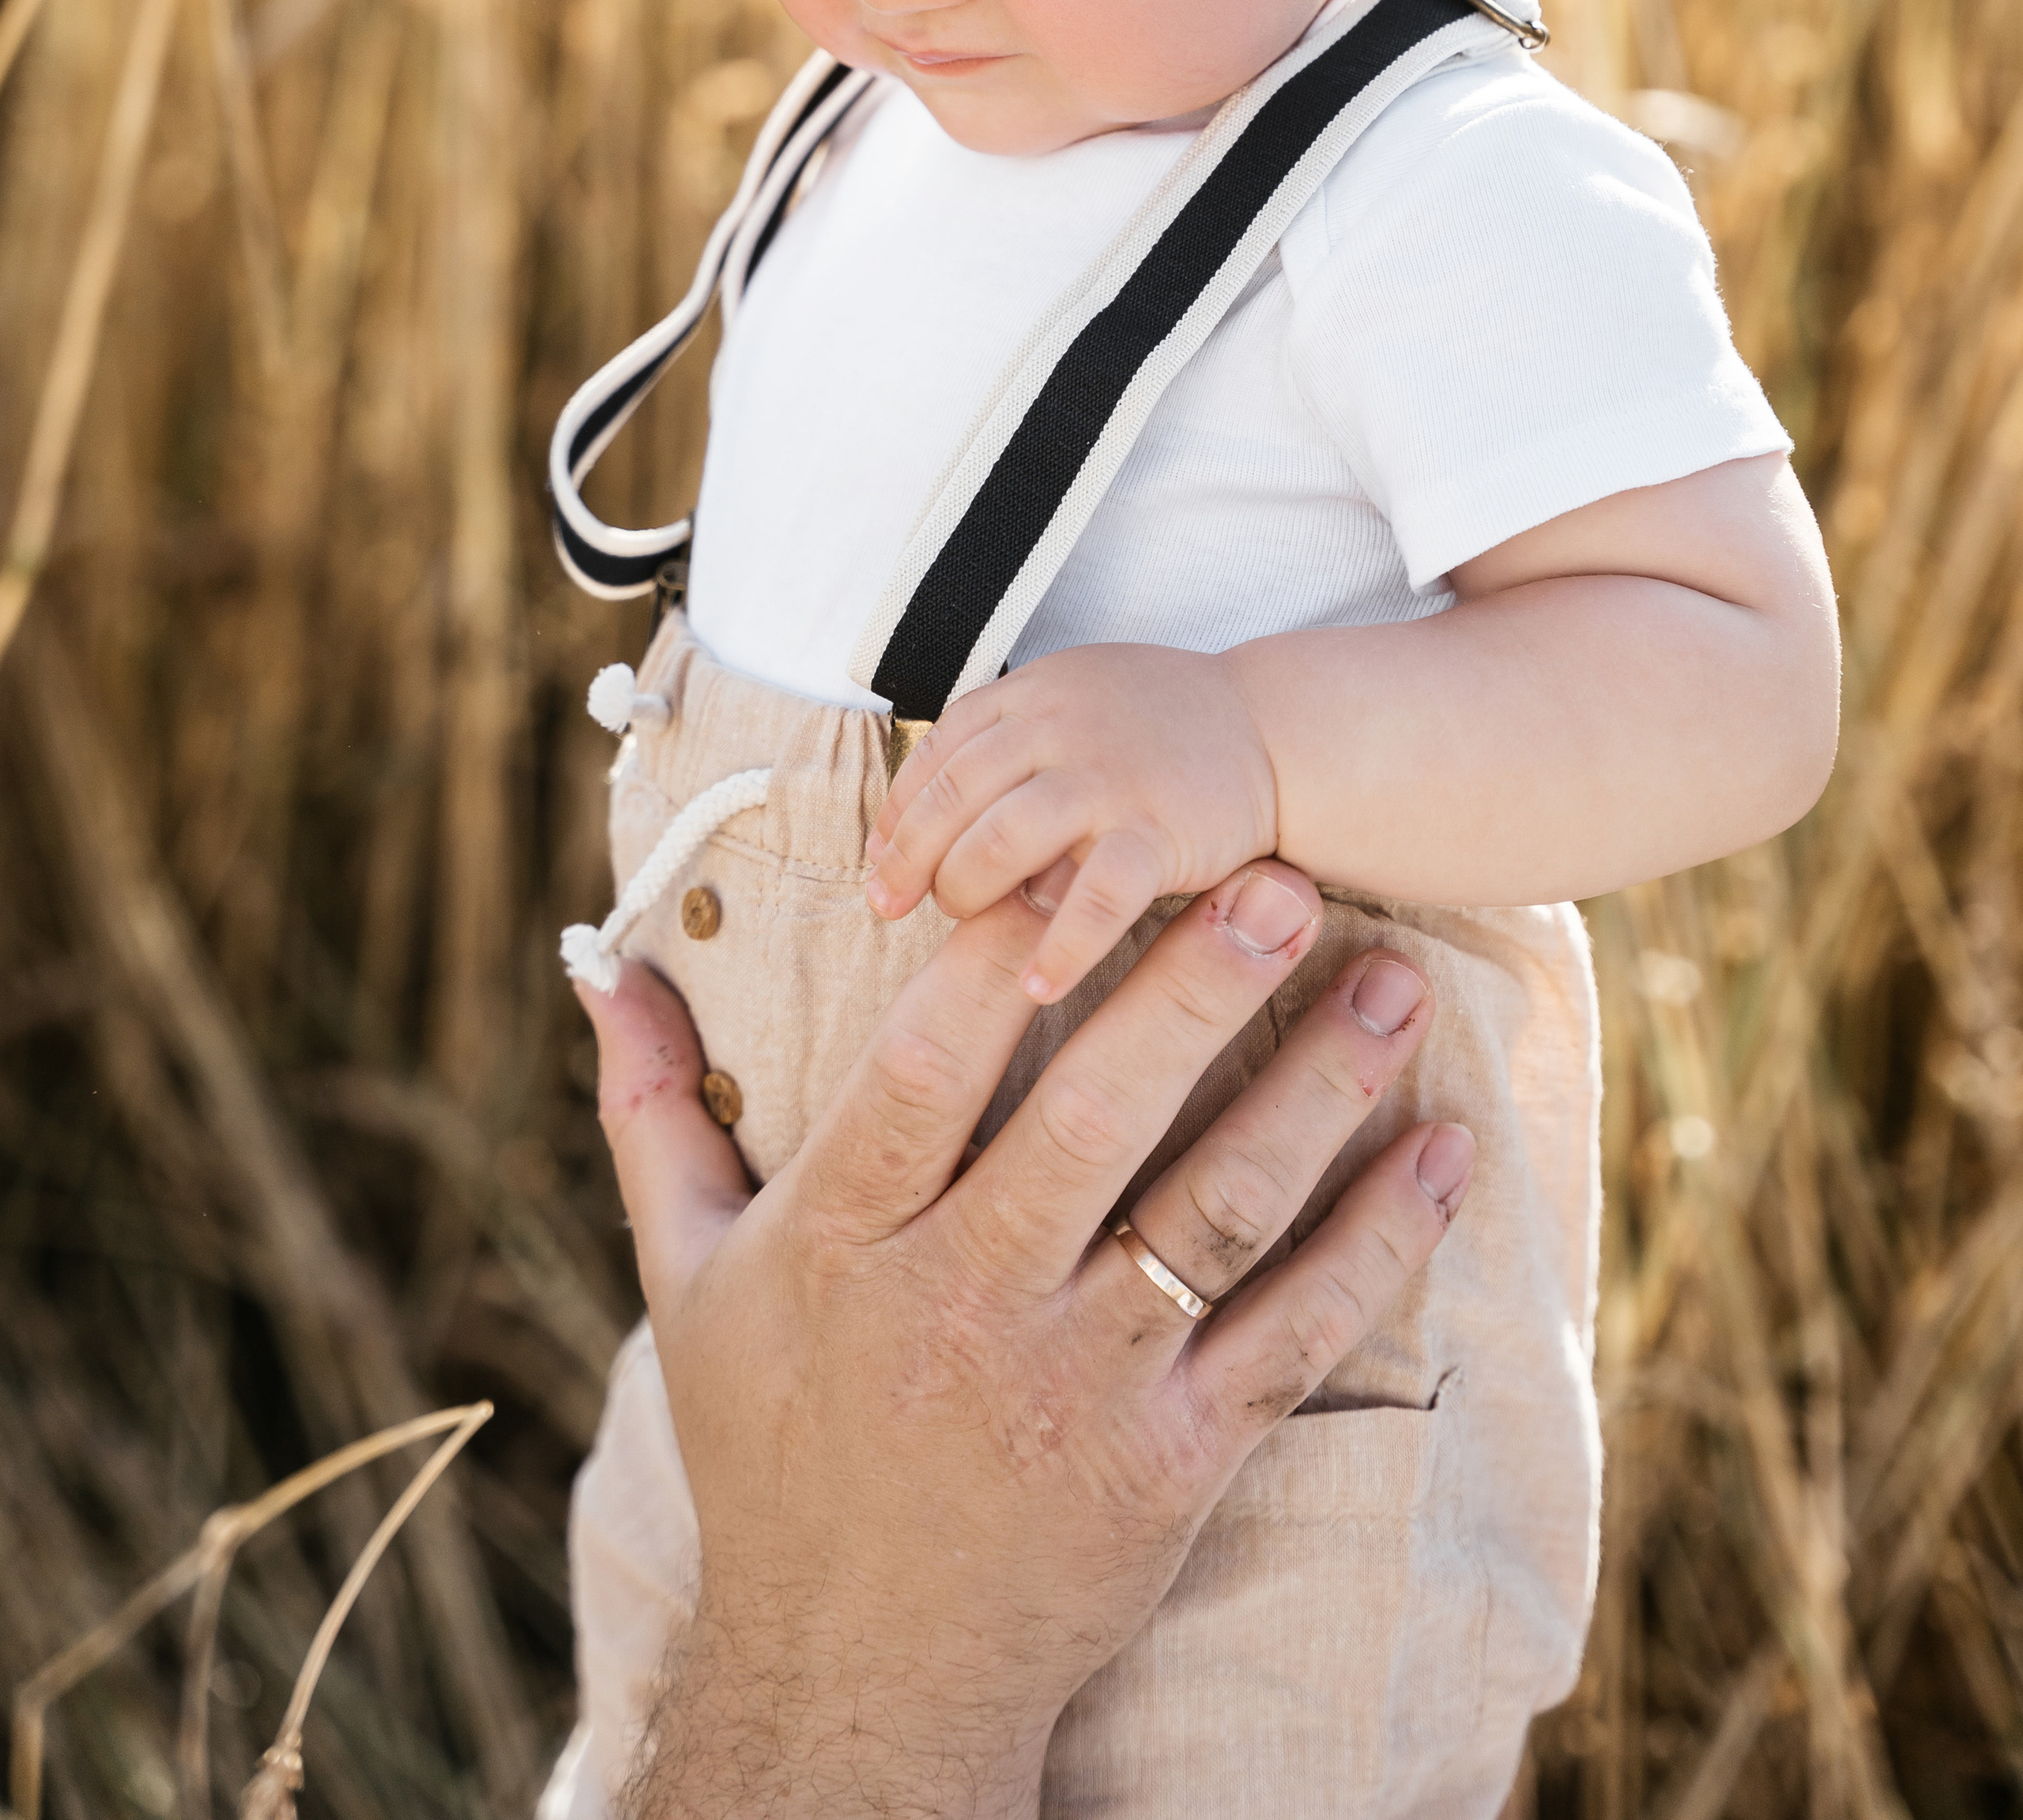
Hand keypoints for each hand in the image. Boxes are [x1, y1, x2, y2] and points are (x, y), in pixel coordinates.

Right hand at [579, 864, 1472, 1819]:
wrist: (856, 1681)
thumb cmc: (774, 1450)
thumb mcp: (688, 1277)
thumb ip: (652, 1111)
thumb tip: (599, 961)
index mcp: (842, 1240)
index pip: (927, 1070)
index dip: (1003, 956)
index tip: (1081, 851)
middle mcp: (959, 1304)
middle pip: (1091, 1121)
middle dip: (1193, 992)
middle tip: (1283, 878)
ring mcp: (1075, 1388)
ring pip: (1208, 1215)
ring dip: (1311, 1095)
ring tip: (1389, 986)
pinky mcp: (1170, 1465)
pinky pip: (1289, 1337)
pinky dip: (1374, 1244)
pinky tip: (1438, 1153)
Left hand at [865, 642, 1278, 1001]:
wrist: (1272, 729)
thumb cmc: (1159, 730)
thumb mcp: (1073, 704)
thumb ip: (1006, 748)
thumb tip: (916, 829)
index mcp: (1033, 693)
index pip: (937, 753)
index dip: (899, 815)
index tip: (880, 867)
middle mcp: (1061, 724)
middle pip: (955, 795)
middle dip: (914, 859)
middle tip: (897, 908)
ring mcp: (1110, 776)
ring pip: (1003, 838)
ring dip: (968, 890)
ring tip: (963, 926)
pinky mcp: (1159, 830)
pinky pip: (1096, 897)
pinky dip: (1062, 944)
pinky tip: (1038, 984)